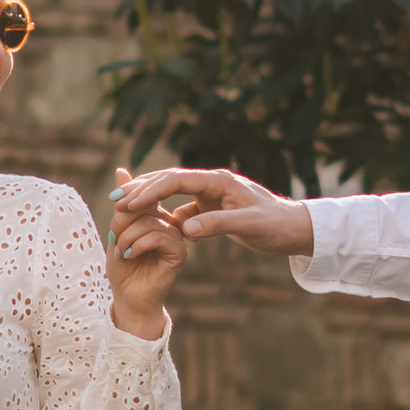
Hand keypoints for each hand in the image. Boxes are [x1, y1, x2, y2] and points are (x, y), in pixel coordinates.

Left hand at [106, 192, 188, 342]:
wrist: (129, 299)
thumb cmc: (123, 267)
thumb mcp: (117, 231)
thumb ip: (123, 204)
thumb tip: (122, 170)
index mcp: (158, 216)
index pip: (143, 197)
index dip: (124, 207)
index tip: (113, 229)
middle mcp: (171, 224)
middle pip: (145, 206)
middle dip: (123, 222)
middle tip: (115, 240)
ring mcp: (178, 238)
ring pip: (150, 222)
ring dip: (128, 236)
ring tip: (122, 251)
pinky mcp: (180, 253)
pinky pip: (158, 236)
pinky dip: (138, 245)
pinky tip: (131, 255)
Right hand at [110, 163, 314, 257]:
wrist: (295, 229)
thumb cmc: (276, 225)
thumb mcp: (248, 226)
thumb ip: (216, 225)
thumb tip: (184, 229)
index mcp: (219, 180)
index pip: (176, 179)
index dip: (150, 190)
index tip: (128, 201)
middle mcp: (212, 182)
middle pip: (169, 180)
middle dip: (141, 189)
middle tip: (114, 199)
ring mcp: (212, 194)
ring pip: (173, 193)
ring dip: (150, 200)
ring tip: (125, 208)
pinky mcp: (213, 207)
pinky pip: (183, 208)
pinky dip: (167, 215)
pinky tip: (153, 226)